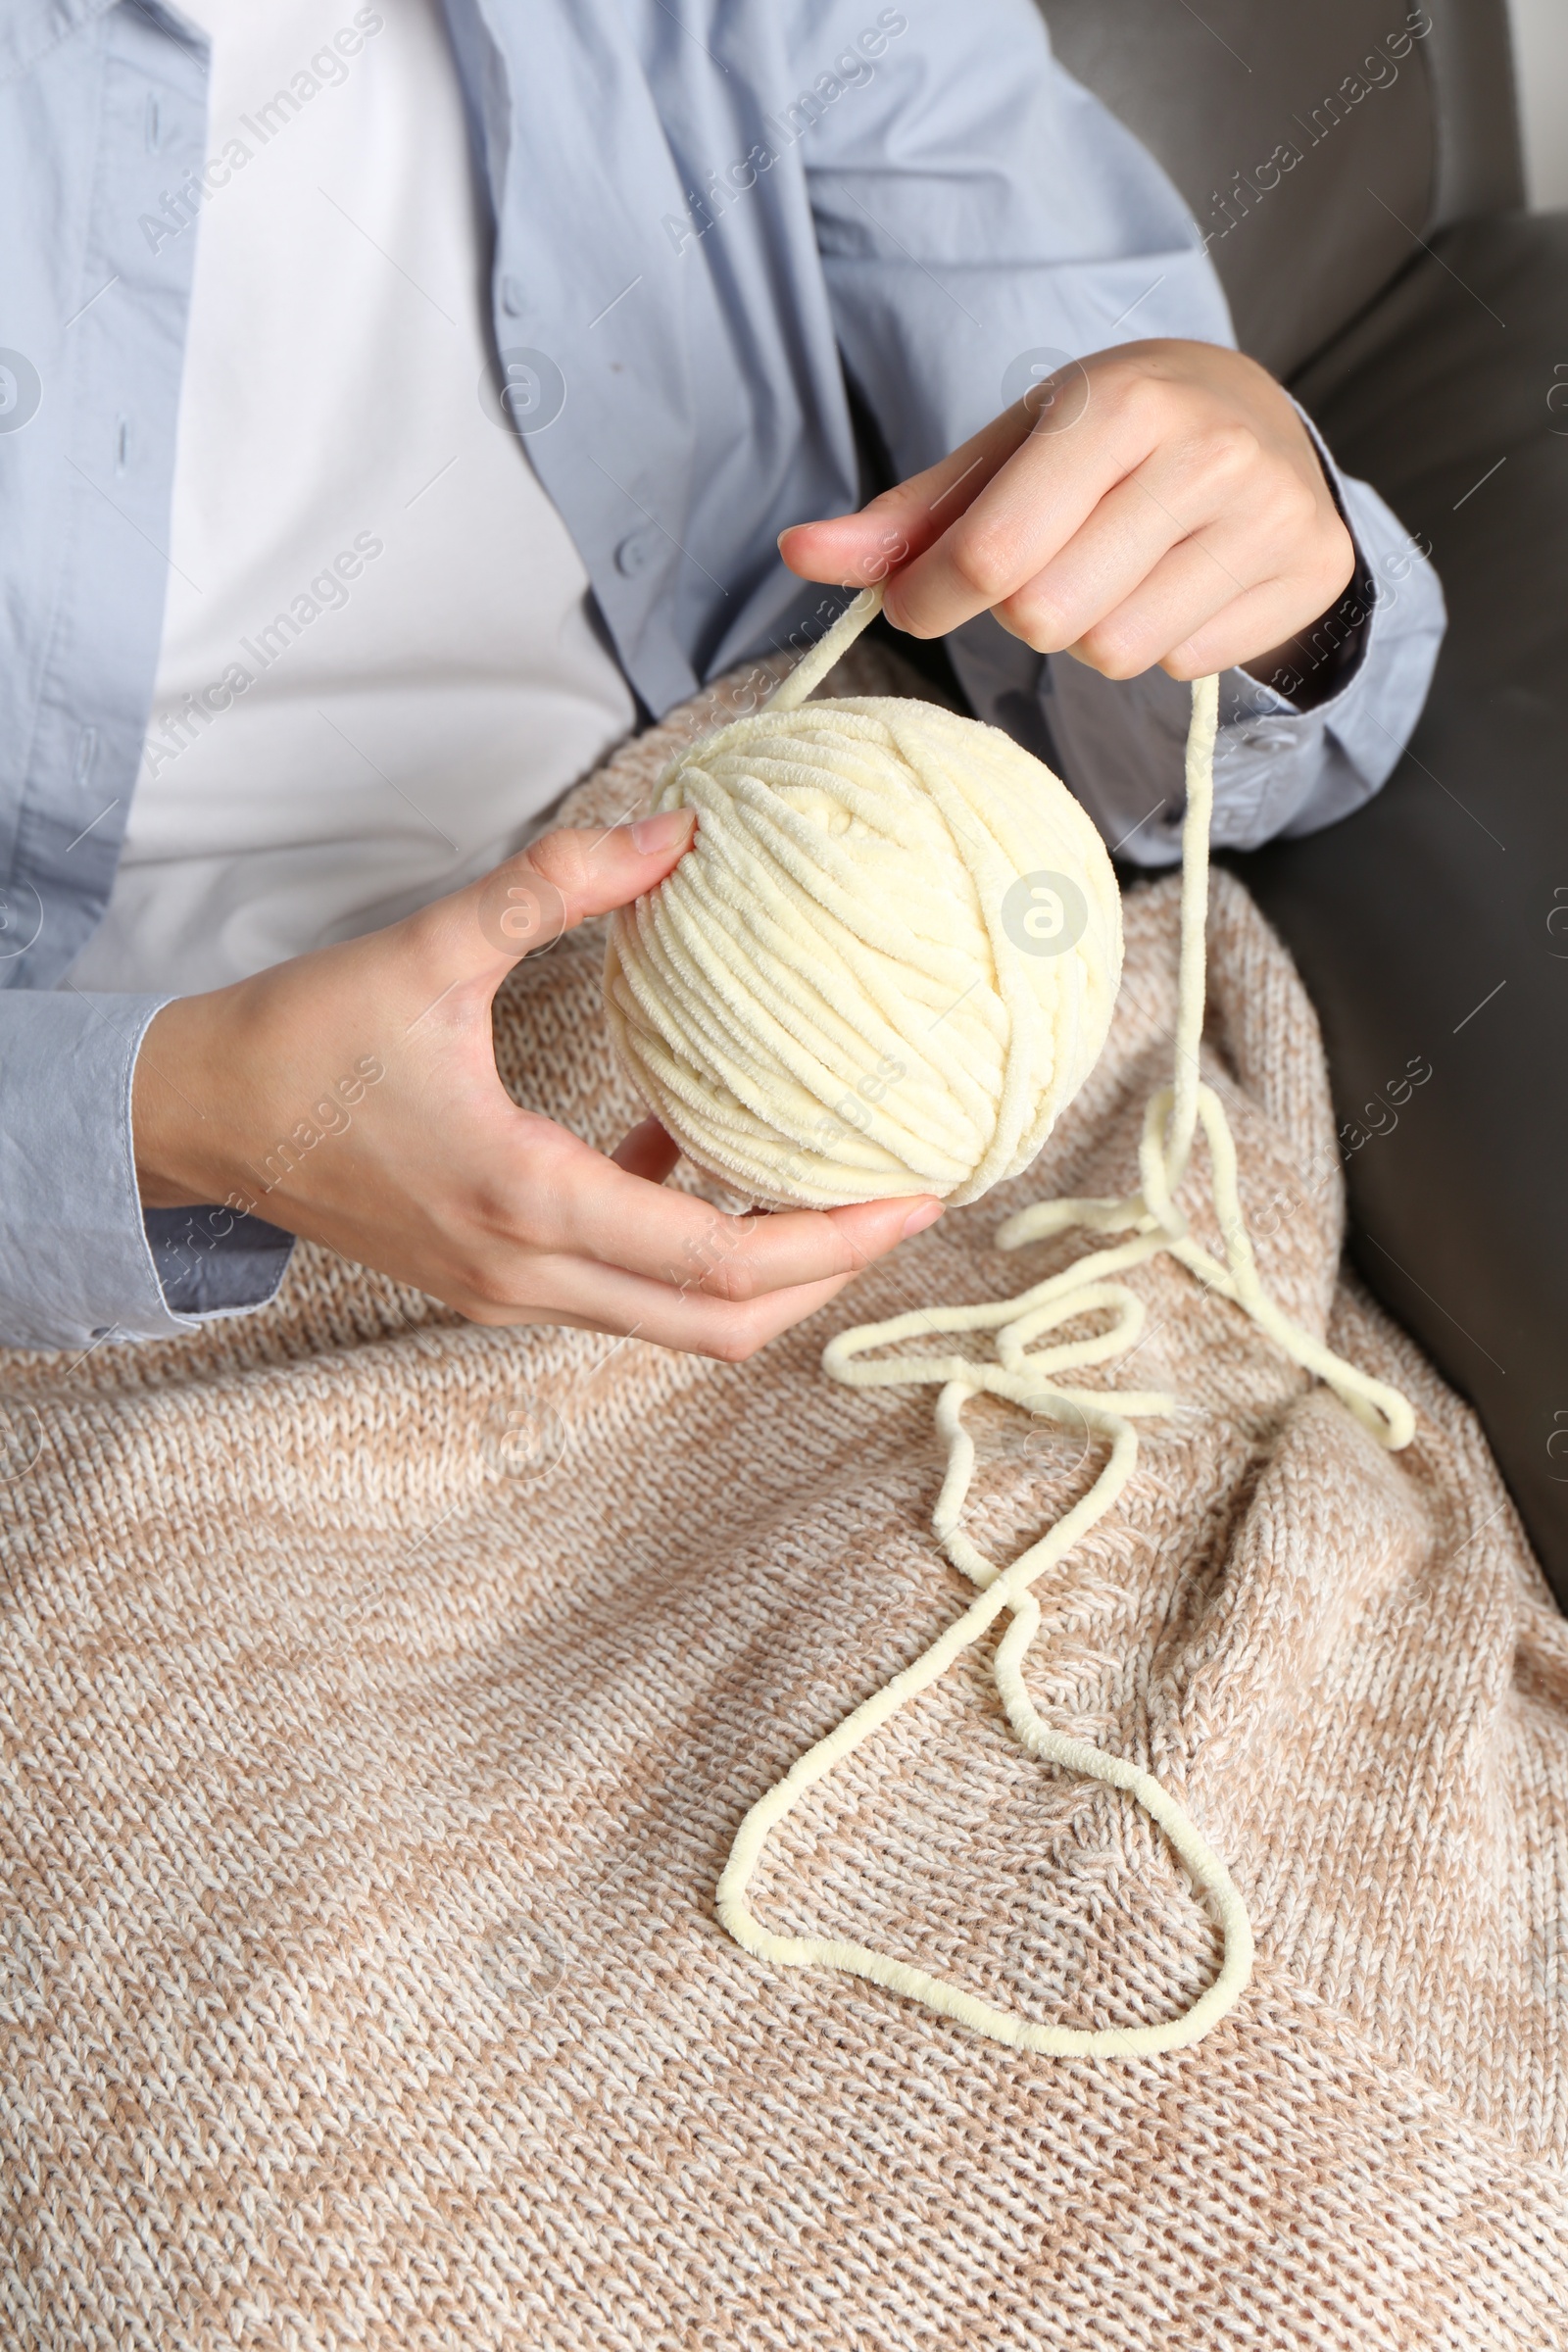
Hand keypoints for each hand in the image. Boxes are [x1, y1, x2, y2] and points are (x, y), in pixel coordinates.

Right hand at [131, 812, 941, 1358]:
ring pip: (675, 1323)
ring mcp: (507, 1292)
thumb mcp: (429, 948)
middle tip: (901, 1204)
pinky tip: (683, 1155)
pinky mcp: (490, 1282)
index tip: (916, 1196)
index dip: (833, 1240)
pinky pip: (621, 1291)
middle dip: (826, 1277)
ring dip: (761, 1272)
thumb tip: (677, 830)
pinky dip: (681, 1248)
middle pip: (721, 1325)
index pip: (720, 1260)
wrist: (192, 1122)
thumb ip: (557, 884)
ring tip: (827, 1189)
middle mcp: (526, 1273)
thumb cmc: (298, 1043)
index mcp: (524, 1201)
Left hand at [780, 338, 1354, 688]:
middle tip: (1050, 564)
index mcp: (1118, 404)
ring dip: (1090, 632)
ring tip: (1118, 567)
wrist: (1263, 421)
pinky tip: (1178, 582)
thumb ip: (908, 515)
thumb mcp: (1008, 451)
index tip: (920, 598)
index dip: (932, 596)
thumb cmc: (1111, 437)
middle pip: (1047, 618)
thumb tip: (800, 554)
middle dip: (1023, 611)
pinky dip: (1160, 641)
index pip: (992, 553)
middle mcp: (1205, 454)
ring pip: (1114, 653)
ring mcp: (1267, 516)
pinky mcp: (1305, 570)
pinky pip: (1182, 665)